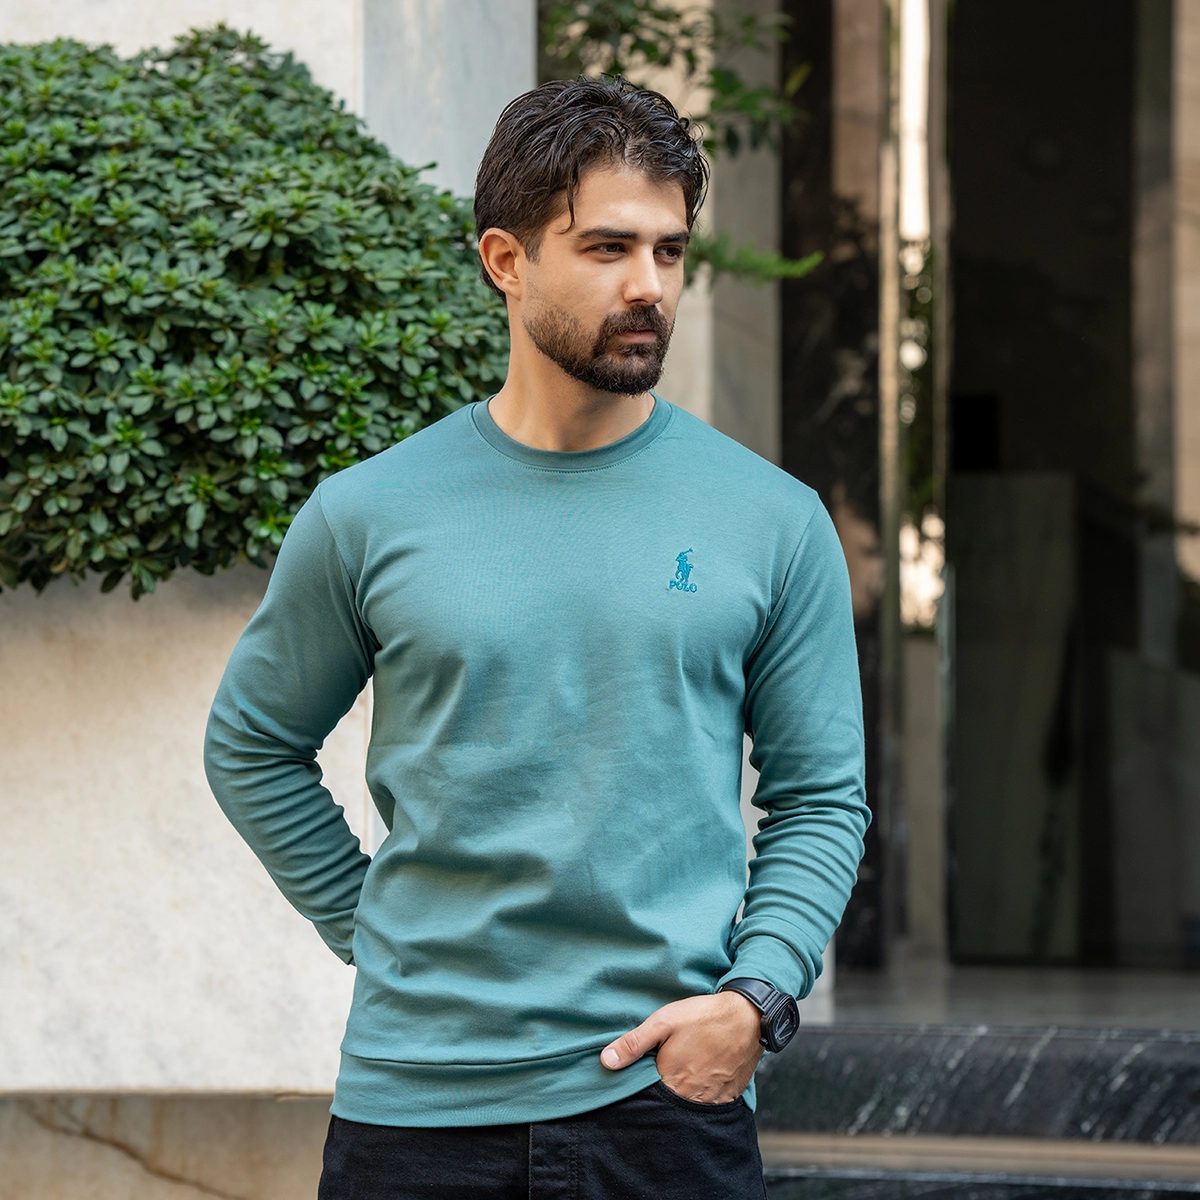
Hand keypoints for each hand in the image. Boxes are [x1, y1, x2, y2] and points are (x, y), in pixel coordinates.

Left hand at [600, 992, 763, 1103]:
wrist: (748, 1016)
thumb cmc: (703, 1017)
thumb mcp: (663, 1022)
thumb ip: (634, 1043)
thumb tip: (606, 1062)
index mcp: (671, 1081)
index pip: (647, 1097)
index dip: (641, 1087)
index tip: (643, 1074)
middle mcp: (691, 1098)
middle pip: (667, 1104)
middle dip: (661, 1094)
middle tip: (665, 1070)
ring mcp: (712, 1100)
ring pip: (688, 1108)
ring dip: (682, 1096)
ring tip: (684, 1073)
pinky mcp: (729, 1097)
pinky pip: (710, 1106)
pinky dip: (702, 1097)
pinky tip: (701, 1078)